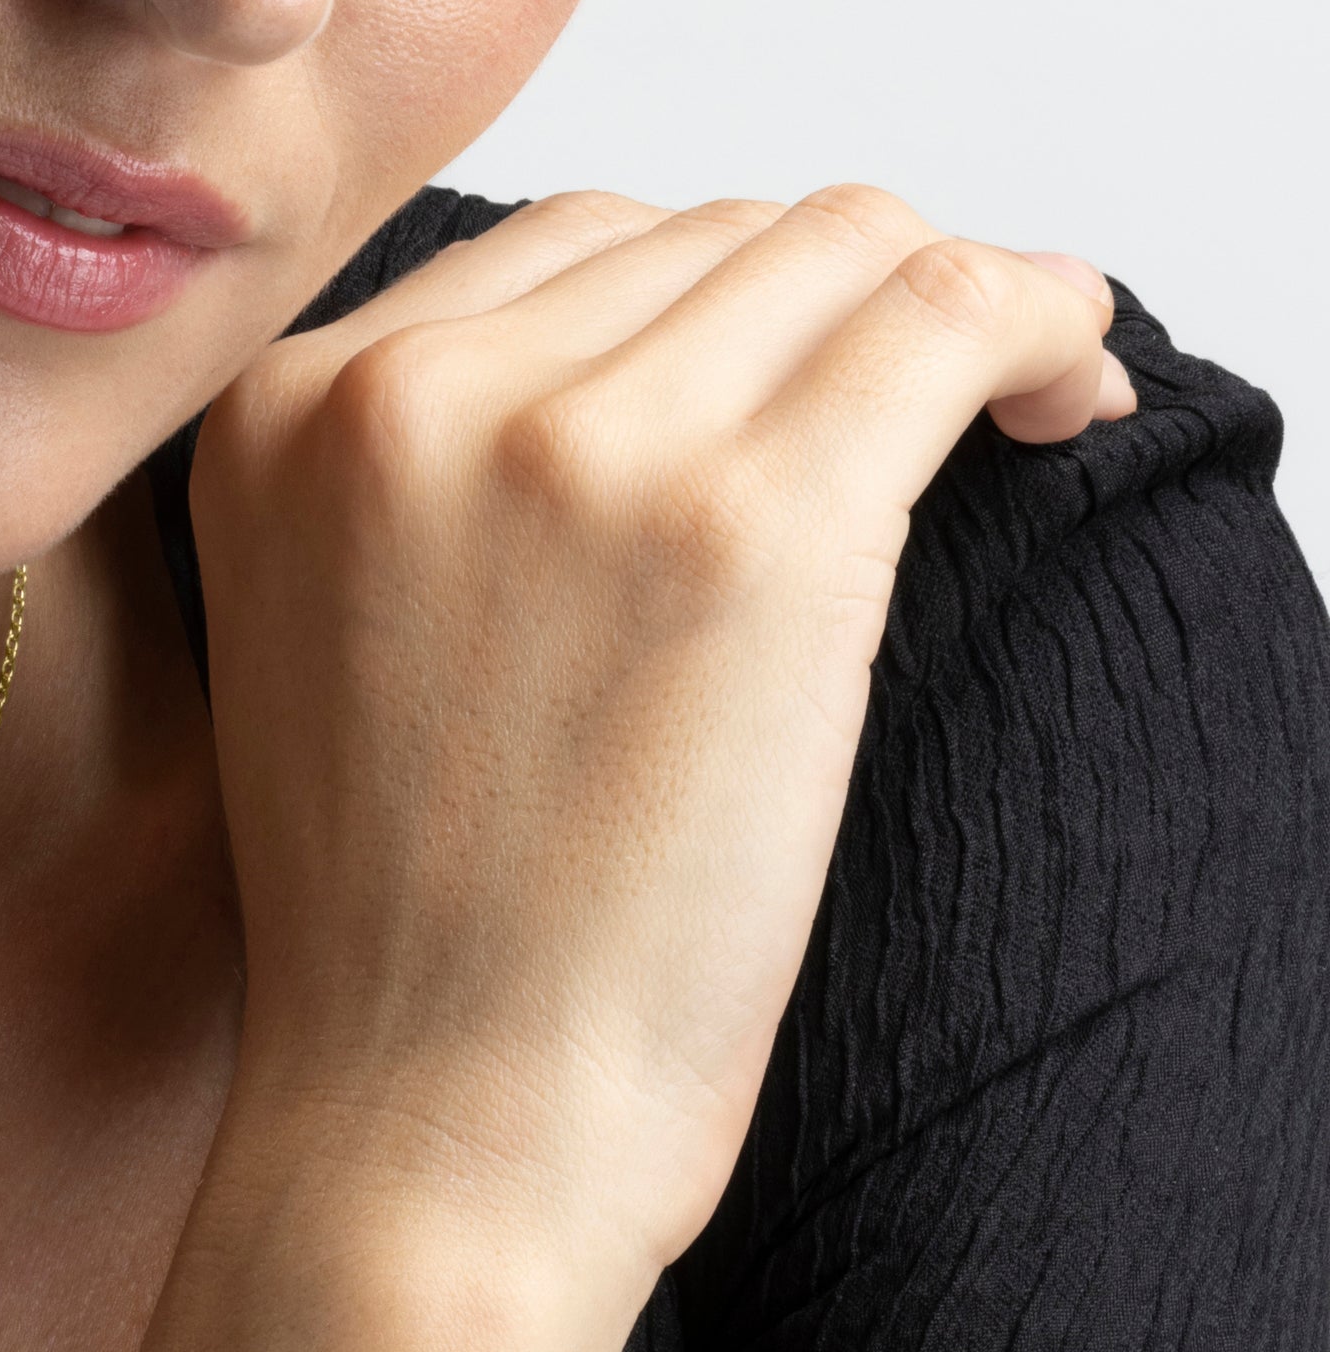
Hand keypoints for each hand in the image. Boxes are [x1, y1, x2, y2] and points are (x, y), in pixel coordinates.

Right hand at [189, 186, 1134, 1298]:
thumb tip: (669, 339)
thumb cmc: (405, 914)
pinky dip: (1037, 316)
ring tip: (1013, 396)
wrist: (430, 1122)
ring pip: (831, 242)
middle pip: (700, 229)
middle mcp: (408, 386)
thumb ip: (428, 454)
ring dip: (944, 300)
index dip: (711, 296)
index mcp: (283, 404)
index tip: (802, 376)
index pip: (565, 246)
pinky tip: (1067, 383)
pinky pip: (944, 313)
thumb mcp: (327, 619)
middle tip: (922, 402)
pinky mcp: (746, 521)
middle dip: (826, 299)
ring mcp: (574, 441)